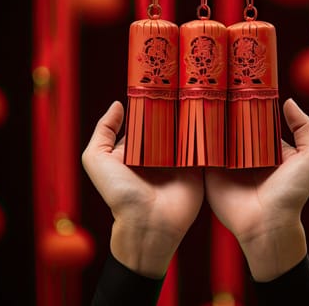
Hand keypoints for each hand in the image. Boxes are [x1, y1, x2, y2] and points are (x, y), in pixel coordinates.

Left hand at [82, 101, 203, 277]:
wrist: (149, 224)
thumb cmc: (119, 194)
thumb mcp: (96, 160)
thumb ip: (103, 131)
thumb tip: (118, 105)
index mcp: (134, 150)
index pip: (144, 120)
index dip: (149, 104)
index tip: (160, 84)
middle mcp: (157, 153)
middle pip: (167, 123)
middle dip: (173, 108)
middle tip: (184, 87)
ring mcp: (178, 159)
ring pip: (186, 131)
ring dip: (191, 118)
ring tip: (199, 96)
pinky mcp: (197, 167)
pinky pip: (203, 146)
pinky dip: (207, 134)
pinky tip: (213, 116)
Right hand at [205, 99, 308, 281]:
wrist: (267, 224)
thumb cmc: (292, 193)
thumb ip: (305, 128)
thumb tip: (288, 102)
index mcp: (268, 147)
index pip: (257, 118)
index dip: (251, 102)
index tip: (240, 82)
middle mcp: (246, 152)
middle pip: (234, 123)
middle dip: (227, 108)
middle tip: (214, 85)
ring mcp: (226, 161)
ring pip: (215, 133)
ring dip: (208, 119)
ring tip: (198, 96)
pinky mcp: (210, 171)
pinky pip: (200, 150)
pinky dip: (195, 138)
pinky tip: (186, 119)